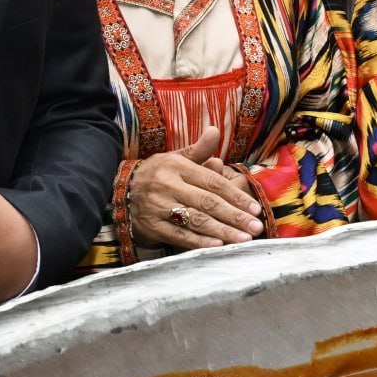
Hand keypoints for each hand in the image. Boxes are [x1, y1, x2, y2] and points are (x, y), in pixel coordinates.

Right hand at [123, 130, 264, 252]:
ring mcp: (158, 207)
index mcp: (177, 166)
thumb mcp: (176, 158)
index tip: (255, 208)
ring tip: (243, 239)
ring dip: (222, 231)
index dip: (235, 196)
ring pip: (195, 221)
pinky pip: (179, 235)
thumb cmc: (159, 174)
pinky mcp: (152, 226)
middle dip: (234, 216)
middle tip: (256, 227)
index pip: (213, 182)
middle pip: (207, 203)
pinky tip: (217, 245)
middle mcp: (168, 185)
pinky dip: (199, 242)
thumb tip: (214, 131)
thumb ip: (198, 150)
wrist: (121, 190)